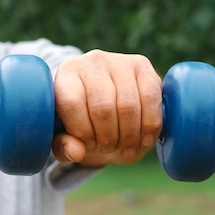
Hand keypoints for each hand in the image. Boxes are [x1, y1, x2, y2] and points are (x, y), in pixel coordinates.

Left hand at [51, 49, 162, 165]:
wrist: (106, 96)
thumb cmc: (81, 119)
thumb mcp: (65, 135)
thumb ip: (64, 147)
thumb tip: (77, 153)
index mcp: (65, 76)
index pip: (71, 105)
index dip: (82, 132)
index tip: (88, 146)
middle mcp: (90, 62)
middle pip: (102, 108)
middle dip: (107, 138)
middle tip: (108, 149)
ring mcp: (118, 61)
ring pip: (128, 106)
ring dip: (129, 136)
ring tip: (124, 147)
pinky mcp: (142, 65)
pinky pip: (150, 98)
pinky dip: (149, 125)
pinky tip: (144, 139)